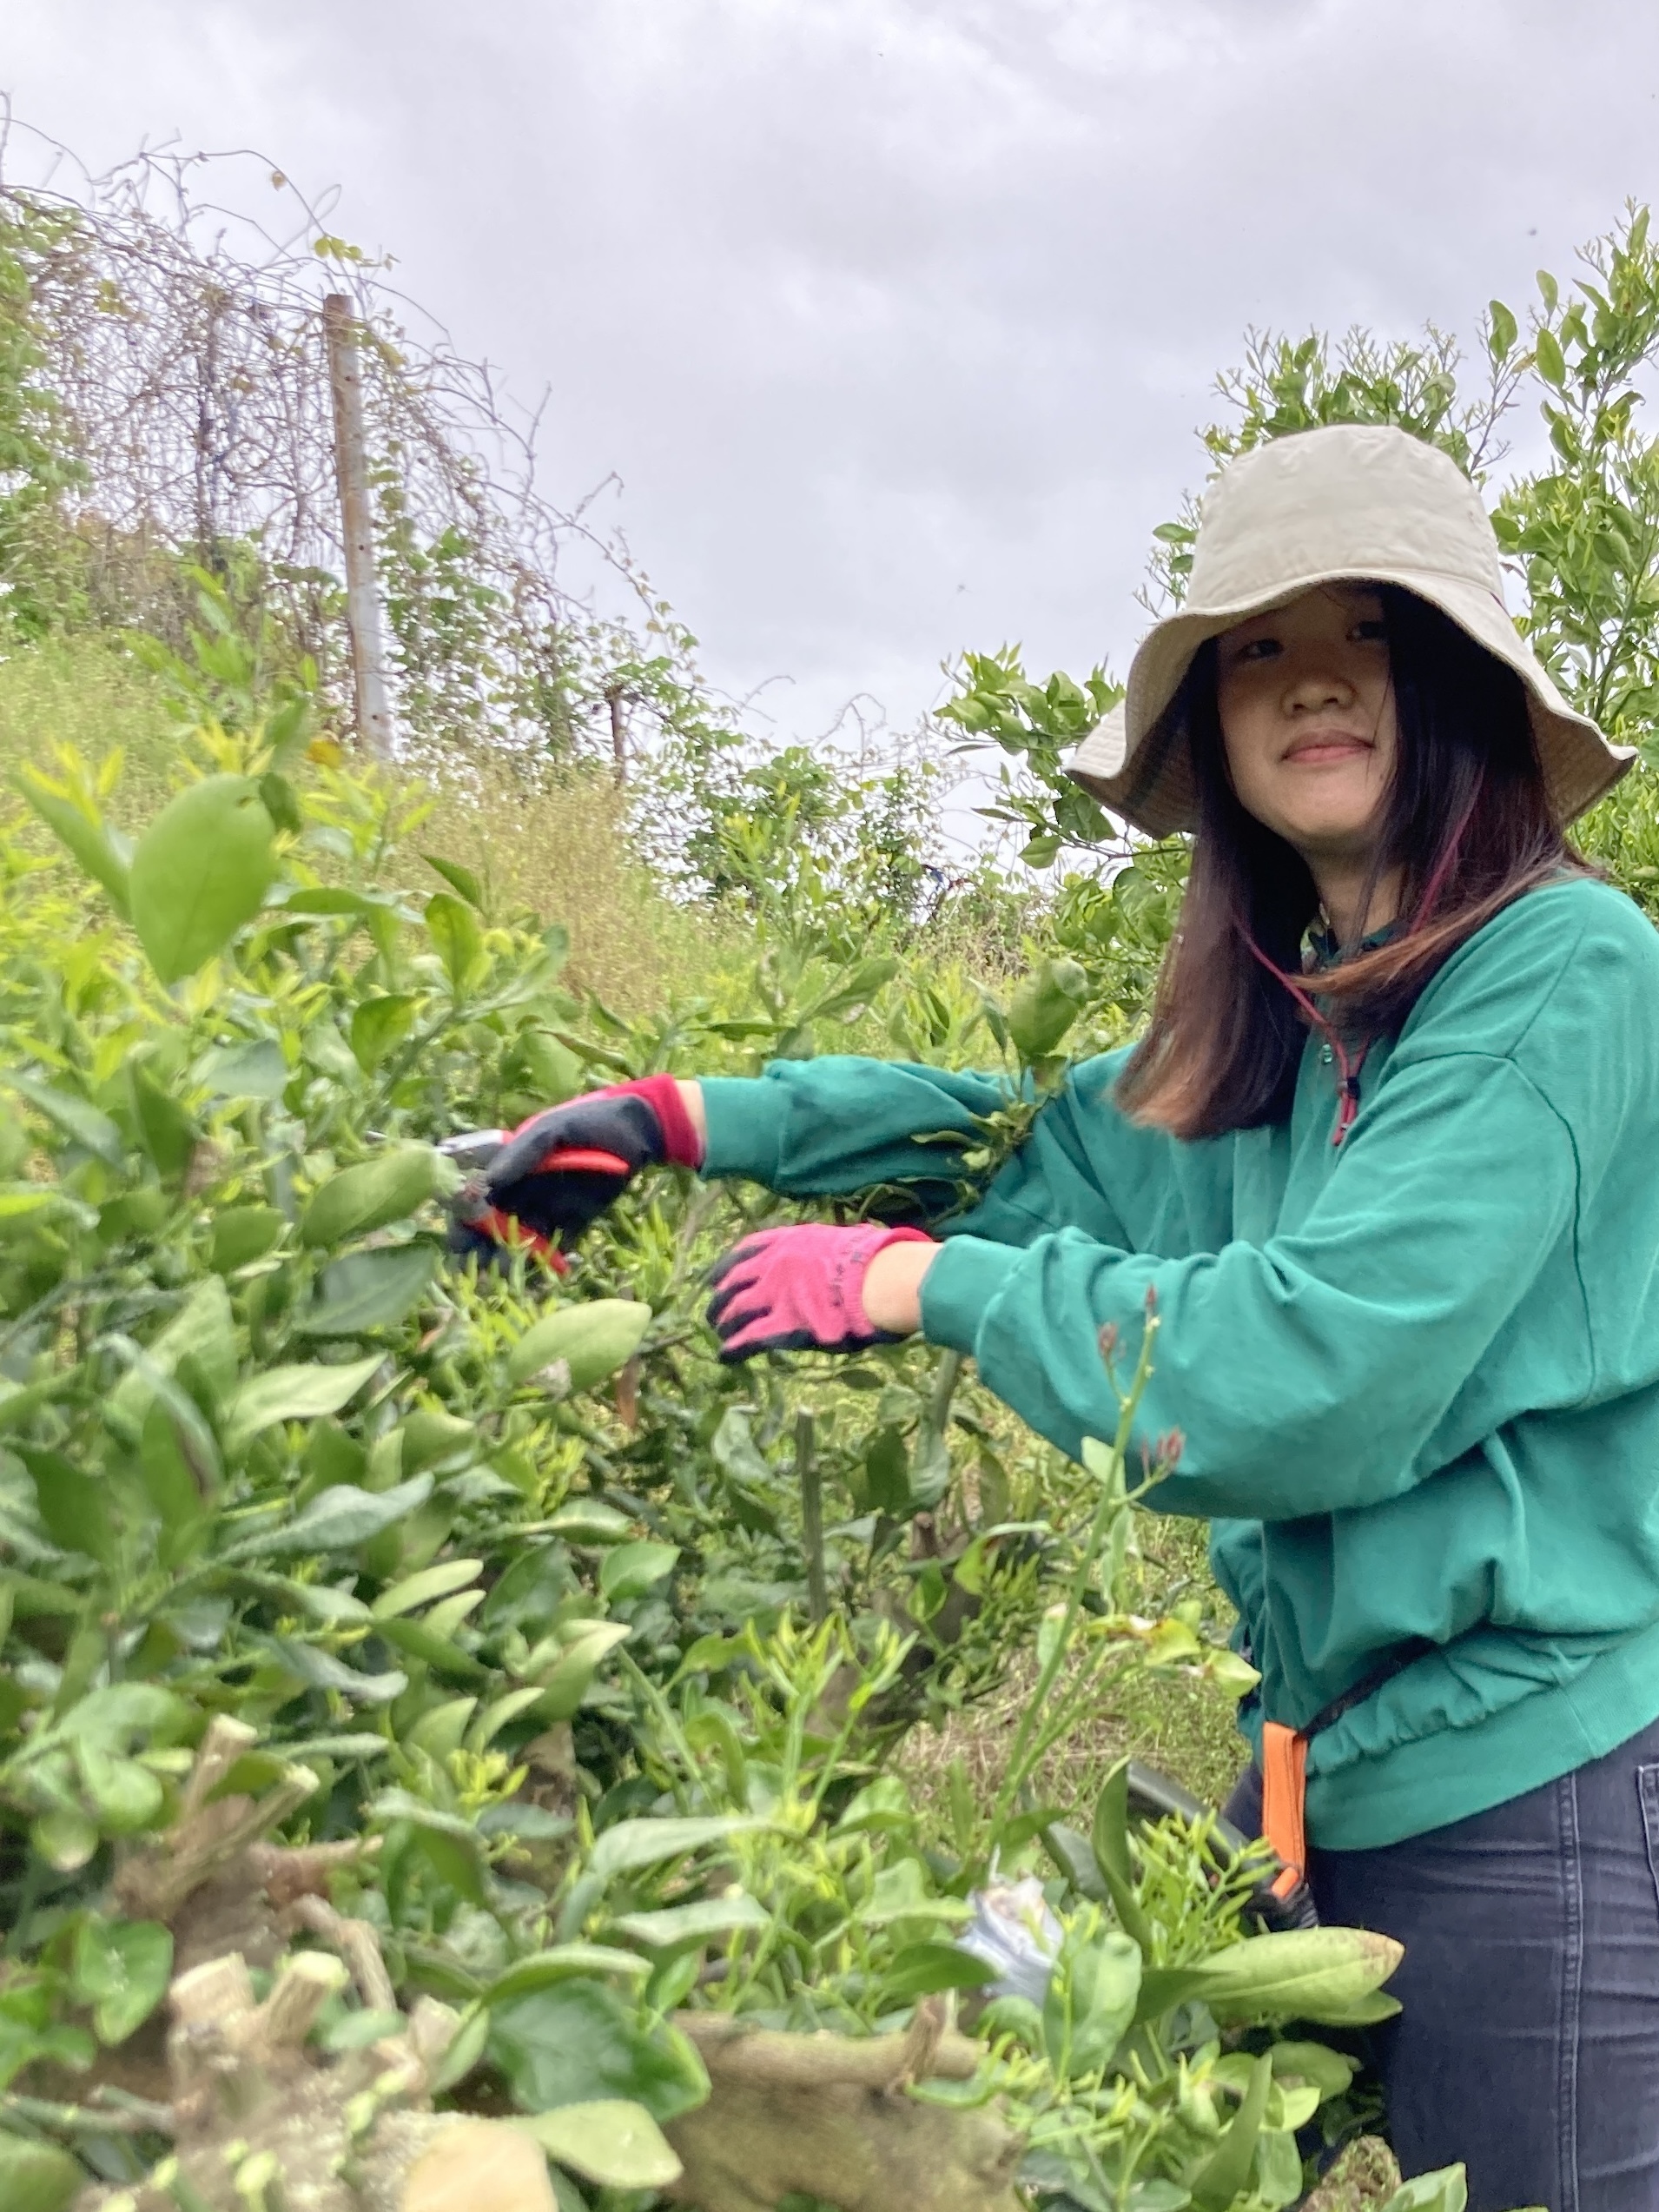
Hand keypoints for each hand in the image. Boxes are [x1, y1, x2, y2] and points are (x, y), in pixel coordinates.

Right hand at [453, 1076, 703, 1257]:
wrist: (640, 1132)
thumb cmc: (591, 1121)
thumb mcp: (552, 1131)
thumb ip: (521, 1154)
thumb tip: (487, 1183)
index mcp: (511, 1165)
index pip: (476, 1195)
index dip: (464, 1217)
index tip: (459, 1238)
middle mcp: (523, 1189)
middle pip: (490, 1223)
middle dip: (479, 1247)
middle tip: (474, 1269)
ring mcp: (546, 1207)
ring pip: (517, 1240)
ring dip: (507, 1259)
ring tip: (502, 1278)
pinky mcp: (572, 1223)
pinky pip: (552, 1247)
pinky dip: (543, 1262)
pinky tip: (535, 1277)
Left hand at [706, 1222, 936, 1361]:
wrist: (879, 1280)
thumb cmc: (873, 1260)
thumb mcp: (839, 1241)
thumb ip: (821, 1251)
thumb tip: (833, 1258)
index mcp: (789, 1242)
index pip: (745, 1251)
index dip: (726, 1267)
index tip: (715, 1278)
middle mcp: (774, 1265)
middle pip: (732, 1282)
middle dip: (720, 1299)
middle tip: (714, 1313)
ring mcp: (775, 1295)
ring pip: (735, 1311)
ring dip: (723, 1324)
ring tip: (719, 1335)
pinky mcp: (783, 1325)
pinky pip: (748, 1338)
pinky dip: (733, 1348)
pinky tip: (725, 1356)